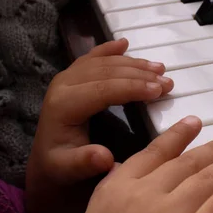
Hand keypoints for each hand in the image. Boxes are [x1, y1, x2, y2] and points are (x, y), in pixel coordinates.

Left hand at [26, 39, 172, 212]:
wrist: (44, 161)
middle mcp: (63, 84)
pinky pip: (92, 57)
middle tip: (167, 82)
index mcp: (64, 104)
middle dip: (140, 75)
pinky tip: (125, 43)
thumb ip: (84, 163)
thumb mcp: (68, 169)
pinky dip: (110, 49)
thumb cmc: (59, 166)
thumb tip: (105, 157)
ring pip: (104, 63)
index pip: (103, 89)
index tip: (159, 90)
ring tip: (160, 69)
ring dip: (134, 64)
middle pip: (107, 72)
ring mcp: (67, 77)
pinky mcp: (71, 76)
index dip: (133, 87)